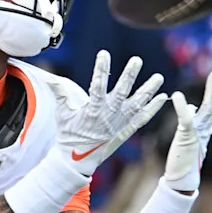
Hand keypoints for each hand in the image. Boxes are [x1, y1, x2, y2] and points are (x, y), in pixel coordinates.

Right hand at [50, 50, 167, 175]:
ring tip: (159, 77)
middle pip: (121, 93)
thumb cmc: (68, 134)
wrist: (77, 159)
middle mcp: (108, 116)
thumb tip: (49, 77)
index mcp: (92, 110)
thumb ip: (59, 93)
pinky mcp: (126, 130)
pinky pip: (142, 118)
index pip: (96, 86)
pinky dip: (153, 108)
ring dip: (148, 91)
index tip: (103, 53)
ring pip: (136, 105)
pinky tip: (162, 97)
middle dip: (129, 76)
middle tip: (137, 60)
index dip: (100, 70)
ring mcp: (120, 123)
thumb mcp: (62, 113)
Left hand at [164, 64, 211, 191]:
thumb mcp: (189, 133)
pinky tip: (177, 95)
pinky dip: (182, 107)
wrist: (182, 177)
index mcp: (207, 124)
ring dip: (211, 91)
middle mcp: (206, 126)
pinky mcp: (187, 137)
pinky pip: (186, 119)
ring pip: (209, 108)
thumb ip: (192, 118)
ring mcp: (198, 131)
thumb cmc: (185, 156)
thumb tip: (192, 106)